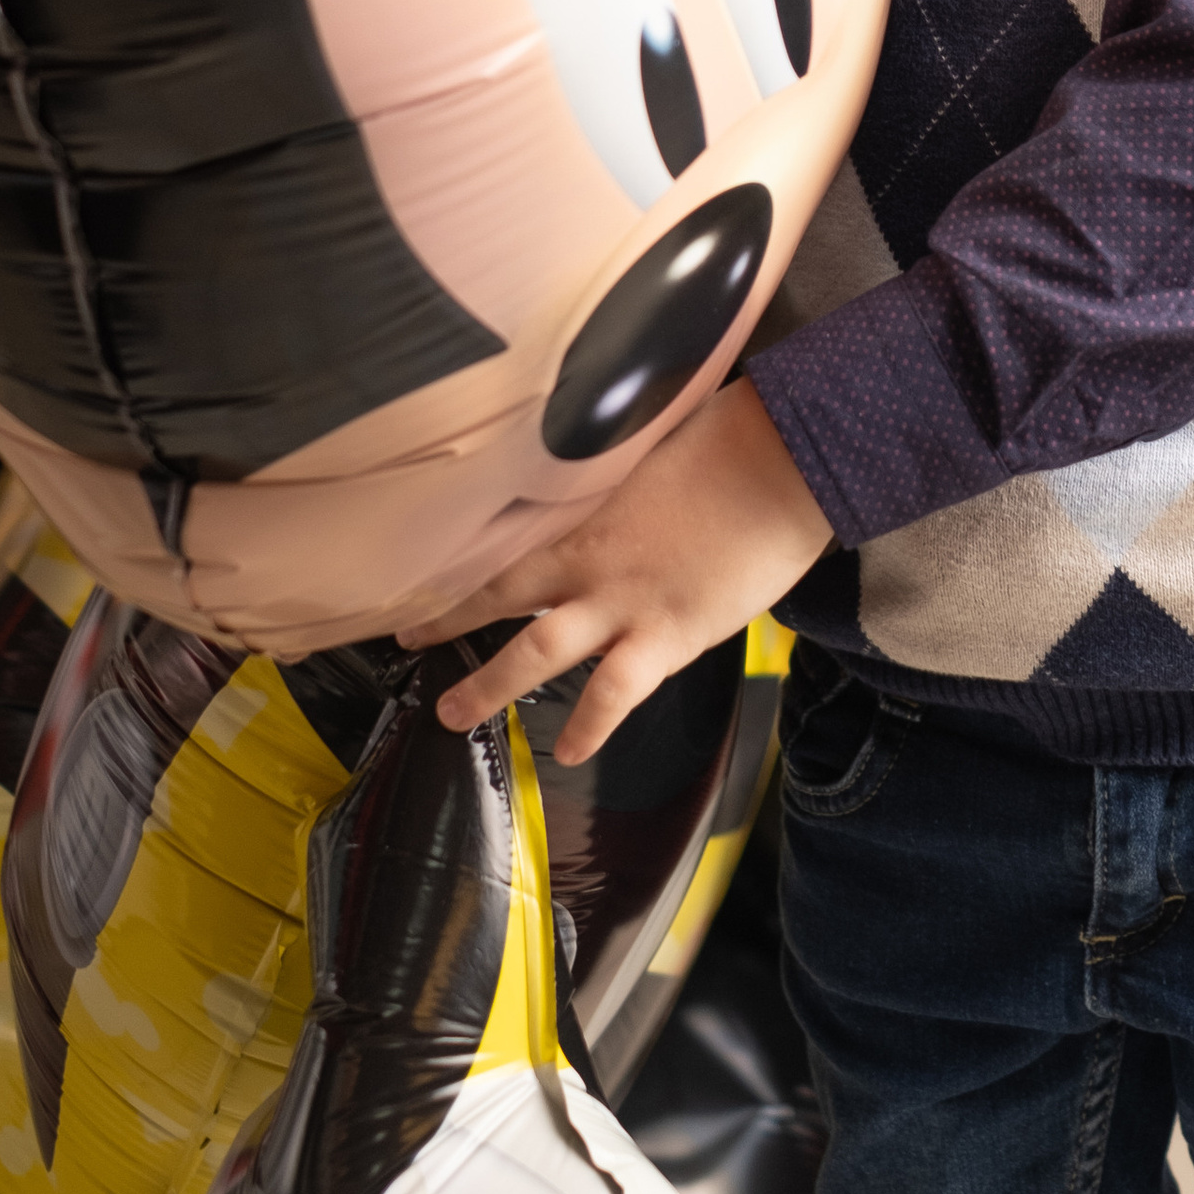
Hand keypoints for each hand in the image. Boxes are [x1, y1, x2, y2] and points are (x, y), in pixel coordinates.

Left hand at [395, 380, 832, 764]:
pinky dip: (591, 725)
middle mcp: (591, 556)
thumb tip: (603, 480)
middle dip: (451, 621)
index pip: (508, 536)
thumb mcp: (655, 451)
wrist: (783, 462)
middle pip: (502, 593)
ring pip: (538, 652)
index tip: (425, 567)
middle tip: (410, 642)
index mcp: (587, 506)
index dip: (463, 556)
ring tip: (453, 716)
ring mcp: (625, 600)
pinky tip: (573, 752)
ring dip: (491, 686)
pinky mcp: (669, 634)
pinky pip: (616, 692)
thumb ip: (619, 478)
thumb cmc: (731, 440)